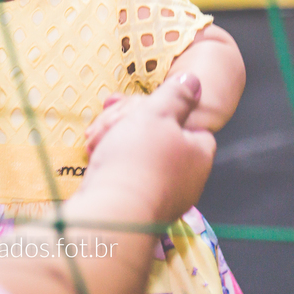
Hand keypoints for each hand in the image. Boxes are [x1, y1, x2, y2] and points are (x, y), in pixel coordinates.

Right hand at [80, 74, 214, 223]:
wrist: (111, 212)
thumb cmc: (137, 159)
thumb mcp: (157, 114)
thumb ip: (176, 95)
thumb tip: (195, 80)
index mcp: (199, 155)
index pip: (192, 127)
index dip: (168, 113)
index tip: (145, 107)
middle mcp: (186, 180)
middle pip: (161, 140)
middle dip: (133, 124)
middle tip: (111, 114)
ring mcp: (162, 197)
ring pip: (140, 158)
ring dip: (116, 141)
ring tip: (97, 136)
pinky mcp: (137, 208)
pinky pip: (126, 178)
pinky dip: (110, 164)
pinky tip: (94, 156)